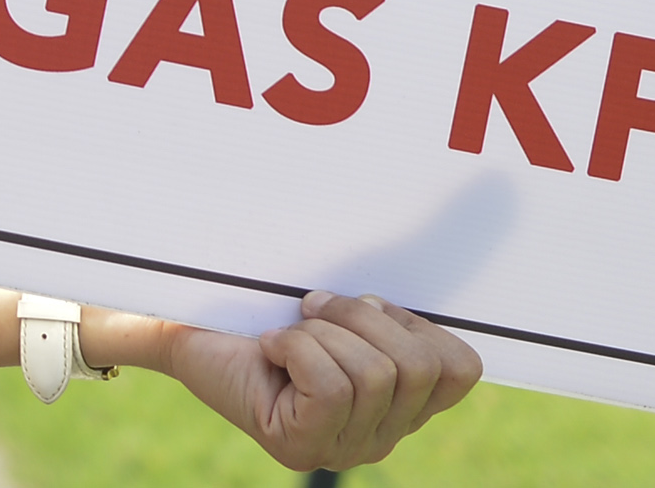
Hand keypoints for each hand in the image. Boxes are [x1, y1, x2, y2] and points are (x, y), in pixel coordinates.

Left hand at [126, 292, 481, 470]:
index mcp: (402, 401)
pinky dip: (296, 349)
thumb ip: (391, 288)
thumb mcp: (339, 298)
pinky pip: (333, 388)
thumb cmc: (261, 307)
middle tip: (312, 310)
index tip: (362, 304)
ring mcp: (344, 448)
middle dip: (362, 318)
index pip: (461, 368)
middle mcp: (382, 435)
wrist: (186, 328)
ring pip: (376, 375)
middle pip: (419, 366)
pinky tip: (271, 349)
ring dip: (323, 333)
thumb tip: (469, 205)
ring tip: (290, 331)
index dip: (416, 322)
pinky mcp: (303, 447)